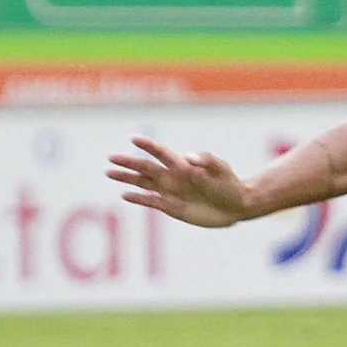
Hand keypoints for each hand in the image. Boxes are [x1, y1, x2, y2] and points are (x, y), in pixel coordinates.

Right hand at [107, 136, 251, 227]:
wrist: (236, 206)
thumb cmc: (230, 185)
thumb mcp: (222, 170)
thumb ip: (207, 162)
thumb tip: (190, 157)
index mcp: (183, 165)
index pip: (162, 153)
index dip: (148, 146)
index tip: (134, 139)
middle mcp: (174, 177)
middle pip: (146, 168)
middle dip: (129, 163)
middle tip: (111, 158)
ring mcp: (171, 192)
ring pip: (144, 183)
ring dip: (127, 179)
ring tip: (109, 173)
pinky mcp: (172, 207)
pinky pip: (151, 201)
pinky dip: (138, 198)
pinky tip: (124, 195)